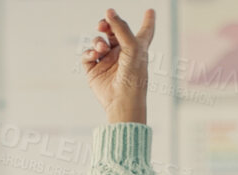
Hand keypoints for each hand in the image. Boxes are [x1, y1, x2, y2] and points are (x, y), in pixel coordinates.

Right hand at [82, 8, 154, 123]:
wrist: (122, 100)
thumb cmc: (134, 75)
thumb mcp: (132, 47)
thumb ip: (121, 27)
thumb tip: (109, 11)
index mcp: (137, 48)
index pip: (144, 31)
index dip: (148, 21)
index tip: (150, 11)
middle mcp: (122, 53)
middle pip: (113, 31)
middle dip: (106, 25)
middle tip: (103, 25)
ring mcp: (108, 61)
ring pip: (98, 41)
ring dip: (97, 41)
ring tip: (102, 48)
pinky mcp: (94, 71)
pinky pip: (87, 55)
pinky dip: (89, 53)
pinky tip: (95, 56)